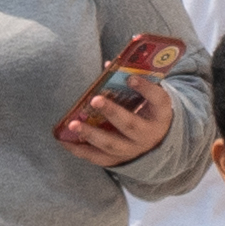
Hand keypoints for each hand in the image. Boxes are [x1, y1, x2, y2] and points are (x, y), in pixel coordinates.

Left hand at [56, 73, 172, 166]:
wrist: (155, 141)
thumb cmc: (147, 110)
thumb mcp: (149, 96)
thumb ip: (134, 80)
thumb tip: (107, 66)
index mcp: (160, 114)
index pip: (158, 99)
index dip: (145, 88)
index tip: (130, 78)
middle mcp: (148, 135)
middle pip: (130, 125)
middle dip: (112, 112)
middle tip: (95, 100)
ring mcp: (132, 150)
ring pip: (111, 145)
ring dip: (90, 134)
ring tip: (73, 124)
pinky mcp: (117, 160)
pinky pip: (97, 157)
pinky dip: (80, 150)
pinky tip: (64, 141)